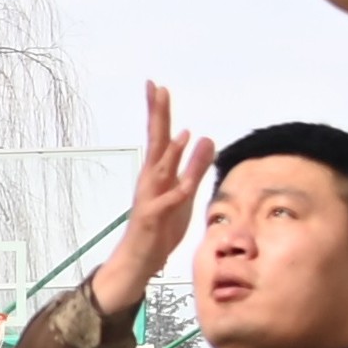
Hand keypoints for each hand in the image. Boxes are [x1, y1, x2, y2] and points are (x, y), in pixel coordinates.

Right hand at [88, 81, 213, 321]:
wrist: (139, 261)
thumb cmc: (161, 228)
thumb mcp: (185, 193)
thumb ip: (196, 166)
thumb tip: (207, 137)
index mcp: (158, 173)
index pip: (160, 136)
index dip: (159, 112)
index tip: (158, 86)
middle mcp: (150, 181)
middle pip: (155, 143)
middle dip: (157, 117)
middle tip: (157, 90)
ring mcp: (149, 200)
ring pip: (160, 172)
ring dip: (170, 153)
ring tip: (182, 132)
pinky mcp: (152, 221)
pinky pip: (166, 206)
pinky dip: (175, 194)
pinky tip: (184, 186)